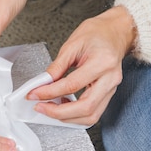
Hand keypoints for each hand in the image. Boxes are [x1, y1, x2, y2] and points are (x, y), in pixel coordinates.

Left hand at [27, 6, 137, 125]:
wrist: (116, 32)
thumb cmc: (98, 34)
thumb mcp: (73, 43)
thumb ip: (57, 66)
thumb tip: (43, 82)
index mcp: (102, 62)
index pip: (73, 85)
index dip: (50, 92)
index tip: (35, 94)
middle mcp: (110, 79)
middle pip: (85, 107)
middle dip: (59, 112)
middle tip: (40, 107)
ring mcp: (112, 88)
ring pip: (91, 116)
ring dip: (67, 118)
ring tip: (50, 108)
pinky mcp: (108, 94)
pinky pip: (93, 113)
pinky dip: (76, 115)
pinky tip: (63, 106)